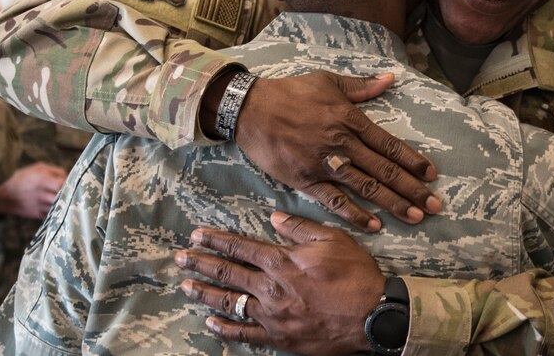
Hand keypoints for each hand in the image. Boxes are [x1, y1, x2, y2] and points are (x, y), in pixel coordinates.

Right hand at [0, 161, 66, 218]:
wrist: (3, 196)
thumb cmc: (22, 178)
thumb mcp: (38, 168)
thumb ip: (55, 171)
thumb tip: (68, 177)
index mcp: (42, 180)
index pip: (63, 184)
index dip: (68, 183)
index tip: (69, 183)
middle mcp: (41, 194)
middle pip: (63, 196)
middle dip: (67, 194)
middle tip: (69, 192)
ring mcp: (39, 206)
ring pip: (59, 206)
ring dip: (63, 202)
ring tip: (63, 198)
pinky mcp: (37, 214)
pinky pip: (52, 213)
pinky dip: (55, 209)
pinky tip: (56, 205)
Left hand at [175, 212, 383, 355]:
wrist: (373, 315)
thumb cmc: (355, 275)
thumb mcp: (332, 239)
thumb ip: (300, 228)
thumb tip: (274, 217)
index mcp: (282, 261)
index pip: (240, 247)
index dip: (216, 240)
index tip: (197, 235)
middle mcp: (270, 288)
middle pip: (228, 273)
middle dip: (201, 263)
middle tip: (180, 258)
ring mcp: (272, 315)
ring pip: (229, 303)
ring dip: (205, 293)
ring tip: (186, 286)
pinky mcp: (279, 338)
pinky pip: (244, 334)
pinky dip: (225, 328)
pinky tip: (210, 323)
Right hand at [234, 71, 441, 230]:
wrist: (251, 109)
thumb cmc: (290, 92)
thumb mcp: (327, 81)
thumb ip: (361, 86)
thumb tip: (391, 79)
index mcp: (349, 118)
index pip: (388, 143)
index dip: (412, 160)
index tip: (432, 174)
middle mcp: (342, 143)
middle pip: (384, 169)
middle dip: (412, 188)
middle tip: (436, 204)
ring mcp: (324, 163)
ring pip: (365, 187)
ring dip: (392, 204)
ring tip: (416, 217)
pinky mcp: (305, 180)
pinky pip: (334, 200)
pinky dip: (354, 213)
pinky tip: (373, 226)